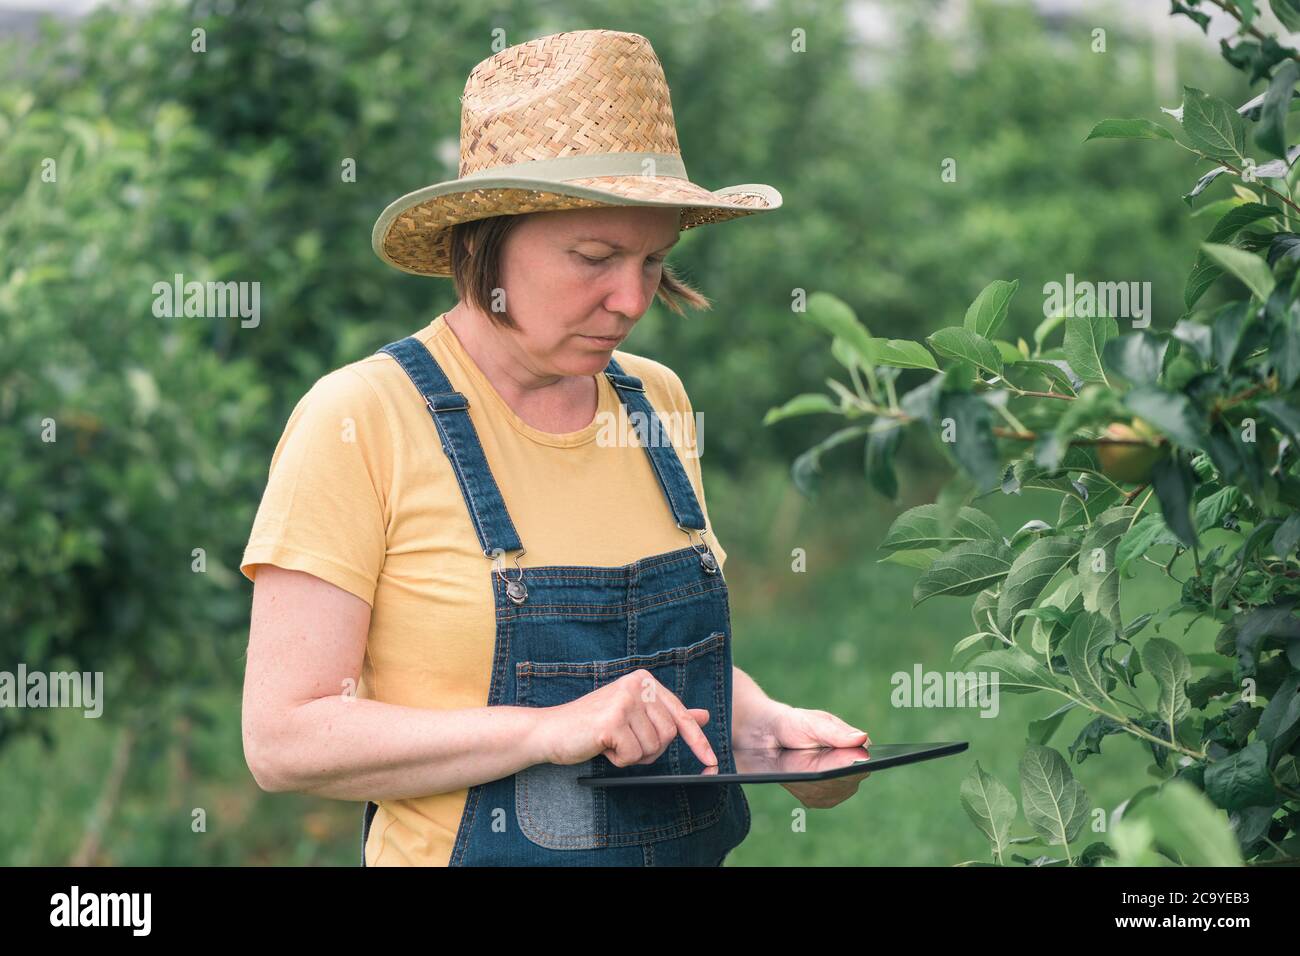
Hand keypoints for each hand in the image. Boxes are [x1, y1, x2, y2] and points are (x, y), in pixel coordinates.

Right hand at [533, 668, 717, 768]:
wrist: (550, 731)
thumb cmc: (593, 725)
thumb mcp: (634, 715)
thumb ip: (667, 714)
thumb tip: (703, 715)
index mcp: (644, 681)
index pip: (680, 714)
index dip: (697, 741)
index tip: (711, 761)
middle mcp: (637, 685)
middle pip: (668, 735)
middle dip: (649, 749)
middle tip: (624, 743)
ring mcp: (624, 701)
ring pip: (652, 748)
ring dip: (632, 755)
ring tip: (611, 742)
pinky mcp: (612, 721)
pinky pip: (632, 756)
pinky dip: (618, 760)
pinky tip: (602, 746)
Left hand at [739, 703, 872, 808]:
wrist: (770, 736)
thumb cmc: (796, 725)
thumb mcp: (813, 722)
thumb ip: (836, 732)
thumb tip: (862, 739)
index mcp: (856, 750)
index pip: (864, 765)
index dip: (856, 766)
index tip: (850, 763)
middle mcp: (850, 774)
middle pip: (847, 782)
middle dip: (831, 773)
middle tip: (815, 764)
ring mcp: (835, 791)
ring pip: (831, 792)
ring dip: (816, 781)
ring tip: (800, 765)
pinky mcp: (817, 800)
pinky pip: (816, 799)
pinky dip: (805, 788)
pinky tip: (796, 778)